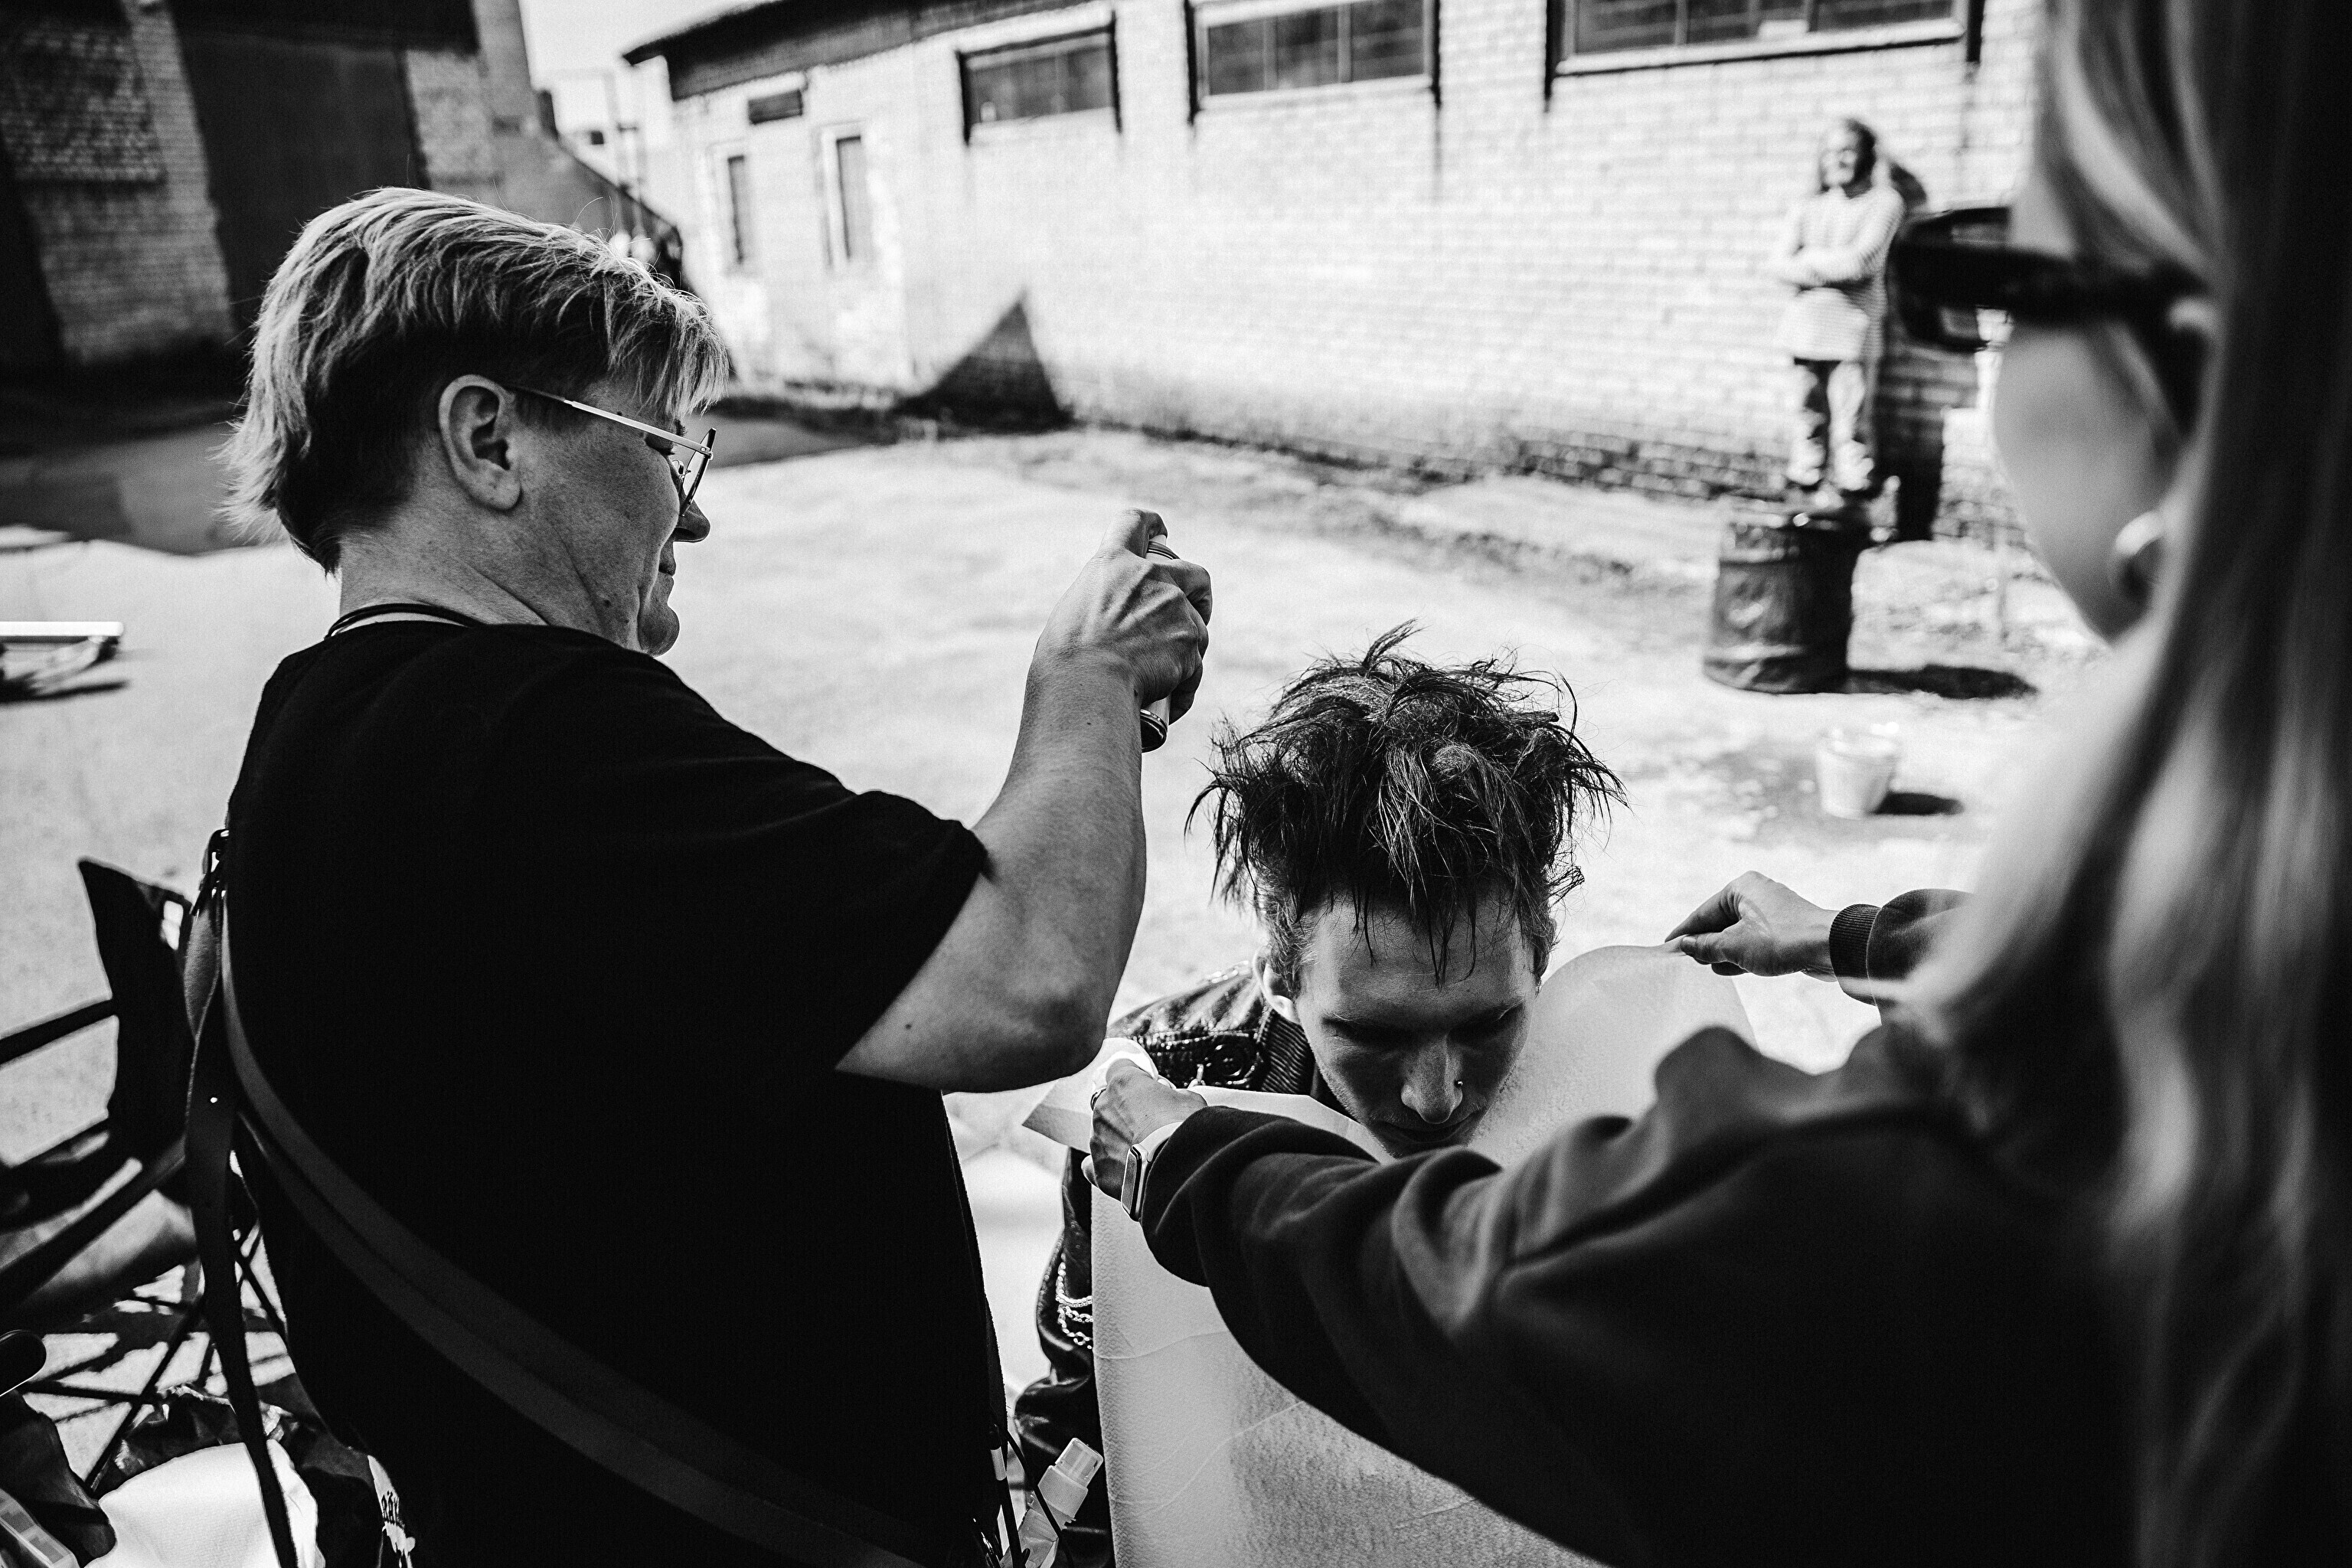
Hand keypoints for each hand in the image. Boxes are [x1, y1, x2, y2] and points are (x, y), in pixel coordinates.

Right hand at [1037, 510, 1213, 724]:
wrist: (1087, 686)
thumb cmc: (1066, 660)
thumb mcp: (1073, 615)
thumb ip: (1102, 605)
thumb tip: (1113, 625)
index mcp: (1112, 563)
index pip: (1134, 524)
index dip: (1151, 526)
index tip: (1161, 532)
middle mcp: (1150, 577)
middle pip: (1193, 572)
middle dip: (1197, 591)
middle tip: (1193, 609)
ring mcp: (1175, 606)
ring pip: (1198, 623)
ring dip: (1188, 644)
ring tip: (1167, 672)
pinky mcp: (1190, 639)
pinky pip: (1196, 662)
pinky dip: (1185, 681)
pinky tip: (1172, 699)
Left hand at [1084, 1058, 1206, 1199]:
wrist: (1176, 1165)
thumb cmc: (1182, 1128)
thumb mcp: (1189, 1100)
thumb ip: (1175, 1096)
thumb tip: (1178, 1100)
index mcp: (1123, 1083)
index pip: (1121, 1068)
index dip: (1137, 1079)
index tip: (1149, 1088)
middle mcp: (1103, 1107)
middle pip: (1111, 1102)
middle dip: (1128, 1110)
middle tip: (1151, 1123)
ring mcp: (1098, 1137)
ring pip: (1104, 1132)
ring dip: (1119, 1137)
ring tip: (1145, 1150)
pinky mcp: (1099, 1166)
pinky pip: (1095, 1163)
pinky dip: (1107, 1164)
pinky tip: (1123, 1169)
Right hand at [1664, 872, 1836, 978]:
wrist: (1831, 947)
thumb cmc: (1781, 939)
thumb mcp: (1734, 946)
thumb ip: (1706, 946)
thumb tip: (1686, 946)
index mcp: (1741, 888)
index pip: (1702, 912)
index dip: (1684, 932)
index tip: (1666, 947)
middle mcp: (1756, 894)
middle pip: (1719, 922)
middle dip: (1703, 943)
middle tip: (1682, 962)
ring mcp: (1772, 912)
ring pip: (1737, 933)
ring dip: (1721, 951)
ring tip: (1702, 968)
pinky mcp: (1784, 929)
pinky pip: (1753, 940)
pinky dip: (1739, 953)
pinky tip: (1725, 969)